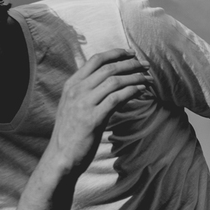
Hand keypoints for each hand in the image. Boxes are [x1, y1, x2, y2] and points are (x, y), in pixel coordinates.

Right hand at [46, 48, 151, 176]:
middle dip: (130, 64)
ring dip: (135, 78)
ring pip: (115, 81)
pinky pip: (117, 98)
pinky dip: (132, 92)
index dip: (115, 54)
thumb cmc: (71, 133)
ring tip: (148, 79)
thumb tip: (113, 82)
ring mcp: (83, 104)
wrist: (61, 156)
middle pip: (108, 68)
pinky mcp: (93, 119)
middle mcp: (76, 91)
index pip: (95, 60)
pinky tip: (142, 91)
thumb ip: (88, 92)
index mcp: (71, 85)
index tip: (131, 54)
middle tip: (145, 66)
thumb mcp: (74, 106)